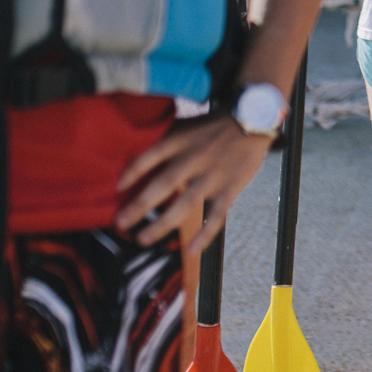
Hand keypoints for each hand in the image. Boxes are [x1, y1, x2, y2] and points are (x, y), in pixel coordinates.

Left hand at [115, 113, 275, 251]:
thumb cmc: (215, 126)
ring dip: (163, 224)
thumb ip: (164, 139)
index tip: (118, 189)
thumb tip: (135, 151)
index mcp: (180, 141)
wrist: (252, 120)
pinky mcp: (230, 189)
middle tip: (120, 223)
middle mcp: (193, 159)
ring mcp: (212, 176)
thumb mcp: (185, 125)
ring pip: (185, 204)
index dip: (131, 174)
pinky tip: (191, 250)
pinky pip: (216, 215)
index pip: (148, 157)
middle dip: (139, 206)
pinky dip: (205, 234)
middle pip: (163, 185)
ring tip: (143, 238)